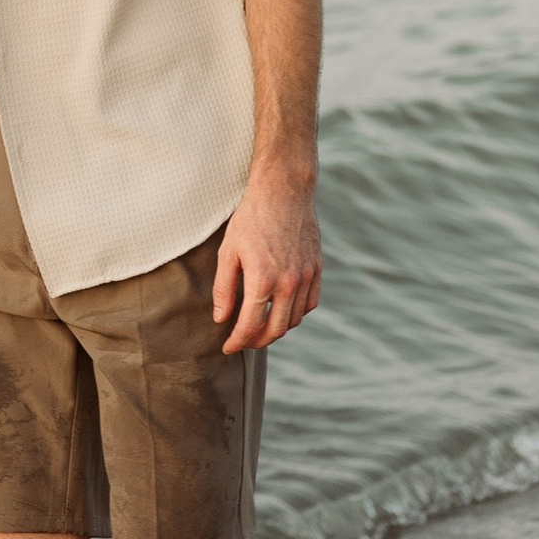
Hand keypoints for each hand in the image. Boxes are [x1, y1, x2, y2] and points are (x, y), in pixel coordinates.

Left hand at [213, 177, 320, 352]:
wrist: (283, 191)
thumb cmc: (251, 219)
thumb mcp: (228, 252)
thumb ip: (224, 289)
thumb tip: (221, 319)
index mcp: (262, 279)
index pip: (250, 326)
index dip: (237, 341)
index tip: (228, 347)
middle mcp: (288, 282)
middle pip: (275, 330)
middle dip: (256, 341)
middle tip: (243, 341)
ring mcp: (306, 276)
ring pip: (293, 319)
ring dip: (276, 329)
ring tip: (259, 327)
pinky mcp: (316, 269)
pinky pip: (309, 303)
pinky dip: (295, 313)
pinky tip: (281, 310)